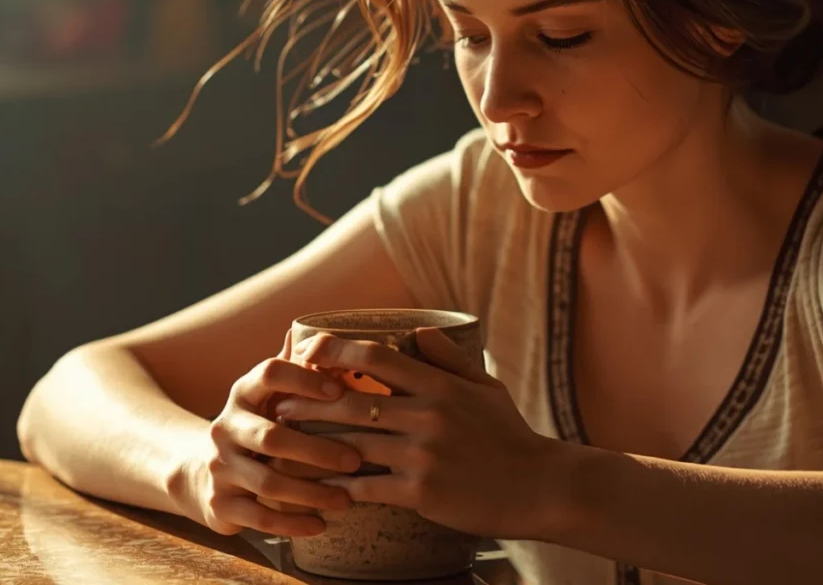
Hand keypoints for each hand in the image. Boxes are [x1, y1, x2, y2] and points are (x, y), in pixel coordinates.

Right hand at [188, 330, 362, 536]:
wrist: (201, 472)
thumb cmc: (256, 426)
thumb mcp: (269, 396)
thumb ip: (295, 370)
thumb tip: (326, 334)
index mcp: (243, 393)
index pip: (268, 374)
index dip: (302, 380)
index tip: (339, 391)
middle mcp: (225, 426)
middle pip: (272, 437)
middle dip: (317, 450)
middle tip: (357, 459)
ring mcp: (219, 466)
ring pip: (268, 482)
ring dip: (311, 492)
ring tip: (347, 500)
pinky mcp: (219, 504)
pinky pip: (258, 517)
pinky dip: (292, 523)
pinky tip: (321, 524)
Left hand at [275, 328, 557, 537]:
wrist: (542, 488)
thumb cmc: (511, 436)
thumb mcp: (485, 388)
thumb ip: (448, 360)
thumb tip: (417, 330)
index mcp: (440, 386)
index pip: (377, 356)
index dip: (337, 351)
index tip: (309, 353)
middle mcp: (427, 415)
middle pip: (352, 401)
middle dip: (310, 401)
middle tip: (280, 403)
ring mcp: (423, 454)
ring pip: (352, 444)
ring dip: (314, 444)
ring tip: (286, 444)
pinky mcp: (421, 492)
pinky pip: (367, 488)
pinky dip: (339, 487)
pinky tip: (318, 487)